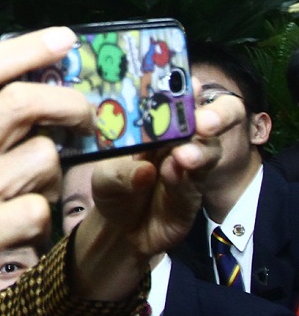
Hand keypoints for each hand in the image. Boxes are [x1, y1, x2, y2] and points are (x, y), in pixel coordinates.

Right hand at [0, 27, 87, 315]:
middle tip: (83, 119)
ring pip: (43, 158)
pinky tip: (18, 229)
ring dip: (52, 174)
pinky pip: (38, 213)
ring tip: (36, 190)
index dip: (26, 48)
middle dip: (70, 103)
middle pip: (23, 102)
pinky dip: (38, 221)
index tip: (63, 39)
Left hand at [72, 89, 244, 295]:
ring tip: (184, 154)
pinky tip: (177, 171)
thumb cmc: (113, 190)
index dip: (186, 91)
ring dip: (198, 149)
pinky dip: (187, 177)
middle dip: (211, 115)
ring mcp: (190, 166)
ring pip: (207, 150)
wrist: (120, 231)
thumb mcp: (105, 179)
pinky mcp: (193, 193)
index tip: (192, 84)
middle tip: (202, 120)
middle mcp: (179, 141)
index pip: (175, 102)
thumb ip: (120, 174)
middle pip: (207, 120)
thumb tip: (146, 171)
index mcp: (157, 127)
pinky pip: (195, 181)